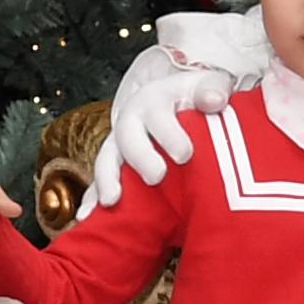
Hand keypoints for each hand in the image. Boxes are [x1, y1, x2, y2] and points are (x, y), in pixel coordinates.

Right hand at [84, 62, 236, 209]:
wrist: (176, 101)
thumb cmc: (196, 97)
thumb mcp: (208, 85)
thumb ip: (213, 89)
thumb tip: (214, 100)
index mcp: (155, 100)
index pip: (159, 116)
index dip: (170, 134)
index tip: (185, 154)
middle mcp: (133, 121)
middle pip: (129, 138)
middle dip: (141, 158)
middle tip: (157, 177)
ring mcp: (120, 145)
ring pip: (108, 160)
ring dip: (108, 180)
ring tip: (111, 201)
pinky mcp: (115, 166)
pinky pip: (102, 182)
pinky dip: (93, 199)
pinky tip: (89, 217)